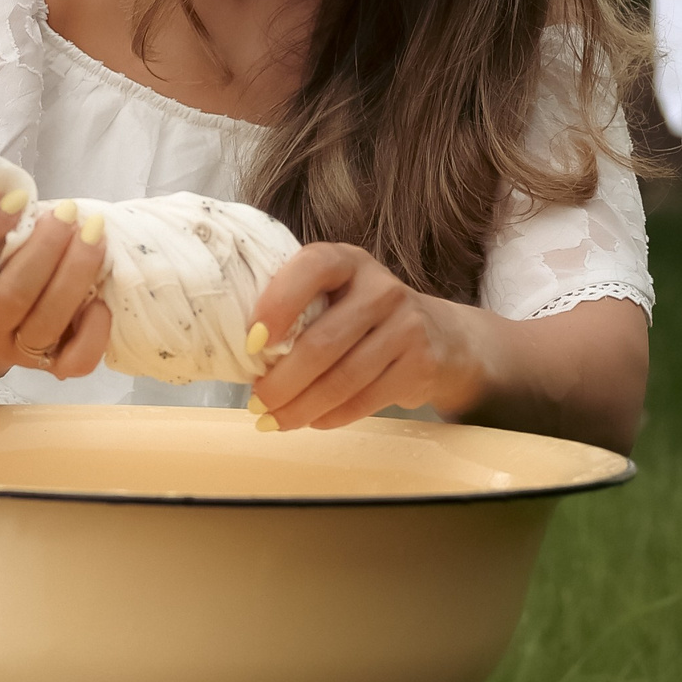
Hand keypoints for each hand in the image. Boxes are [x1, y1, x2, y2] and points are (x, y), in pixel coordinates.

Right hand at [0, 196, 110, 379]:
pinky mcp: (51, 368)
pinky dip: (94, 331)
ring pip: (47, 323)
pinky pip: (75, 361)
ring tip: (94, 235)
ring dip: (75, 274)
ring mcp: (16, 354)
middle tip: (67, 213)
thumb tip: (10, 185)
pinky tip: (100, 299)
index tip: (17, 197)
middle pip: (11, 296)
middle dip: (45, 249)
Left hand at [247, 245, 487, 430]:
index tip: (251, 342)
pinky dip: (331, 416)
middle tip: (256, 402)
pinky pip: (366, 399)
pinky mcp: (420, 365)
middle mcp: (381, 288)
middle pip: (324, 341)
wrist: (439, 335)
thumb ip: (298, 307)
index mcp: (347, 261)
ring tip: (273, 420)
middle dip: (282, 380)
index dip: (278, 303)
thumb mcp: (335, 293)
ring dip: (302, 407)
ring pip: (344, 378)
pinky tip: (311, 421)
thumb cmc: (361, 314)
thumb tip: (242, 350)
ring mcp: (406, 326)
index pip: (312, 268)